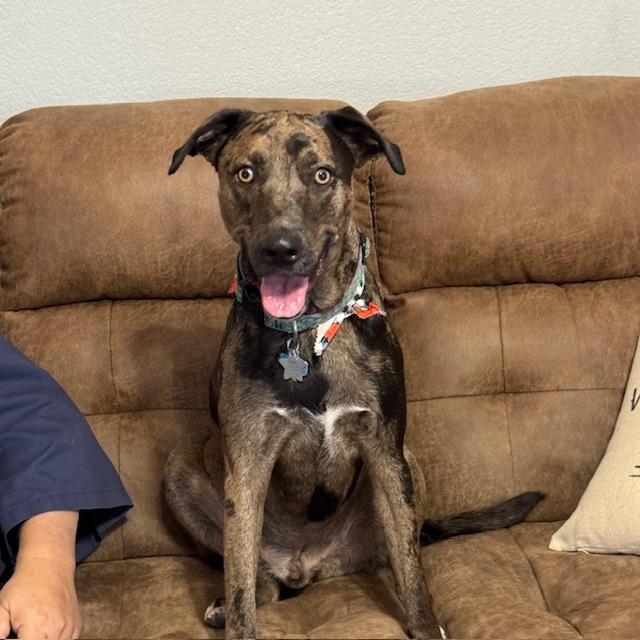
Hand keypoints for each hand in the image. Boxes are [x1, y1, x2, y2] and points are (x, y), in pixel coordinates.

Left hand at [0, 512, 80, 638]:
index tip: (16, 635)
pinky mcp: (76, 626)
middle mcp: (57, 630)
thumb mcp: (2, 607)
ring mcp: (69, 628)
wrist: (49, 566)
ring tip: (34, 629)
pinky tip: (46, 631)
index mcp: (37, 629)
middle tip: (23, 631)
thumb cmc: (25, 585)